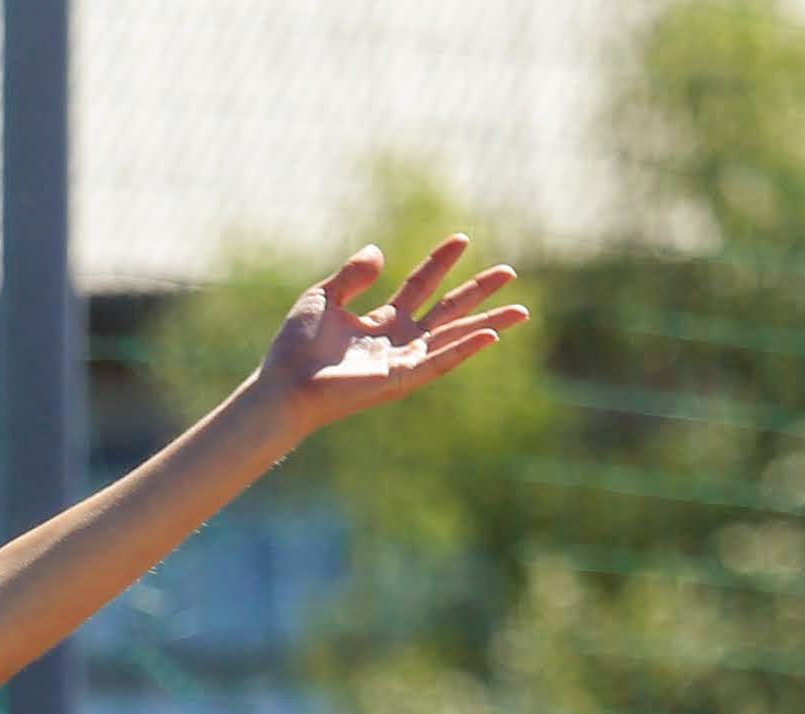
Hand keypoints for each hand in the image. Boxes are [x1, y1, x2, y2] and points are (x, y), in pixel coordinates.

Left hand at [260, 236, 526, 427]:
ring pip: (454, 337)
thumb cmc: (295, 347)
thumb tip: (379, 251)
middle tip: (510, 271)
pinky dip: (464, 348)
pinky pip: (439, 362)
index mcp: (381, 320)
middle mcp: (398, 341)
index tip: (462, 238)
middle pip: (448, 310)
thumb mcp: (322, 297)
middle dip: (478, 291)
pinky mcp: (400, 379)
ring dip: (487, 323)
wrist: (284, 384)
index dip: (441, 261)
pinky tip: (490, 335)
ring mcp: (402, 361)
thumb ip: (352, 274)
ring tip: (520, 310)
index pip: (421, 285)